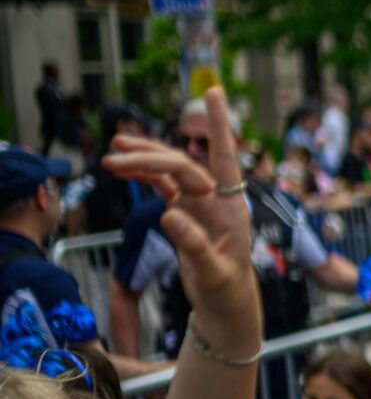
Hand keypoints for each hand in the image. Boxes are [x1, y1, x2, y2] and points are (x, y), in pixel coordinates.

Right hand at [102, 87, 259, 351]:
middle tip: (113, 156)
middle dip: (150, 157)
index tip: (215, 92)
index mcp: (231, 207)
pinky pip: (163, 186)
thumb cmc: (226, 290)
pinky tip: (123, 168)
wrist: (225, 306)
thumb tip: (170, 214)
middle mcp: (216, 199)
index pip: (225, 158)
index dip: (219, 126)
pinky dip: (144, 176)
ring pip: (169, 172)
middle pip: (182, 166)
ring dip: (142, 162)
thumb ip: (194, 245)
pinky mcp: (185, 212)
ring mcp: (200, 203)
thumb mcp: (213, 273)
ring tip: (111, 155)